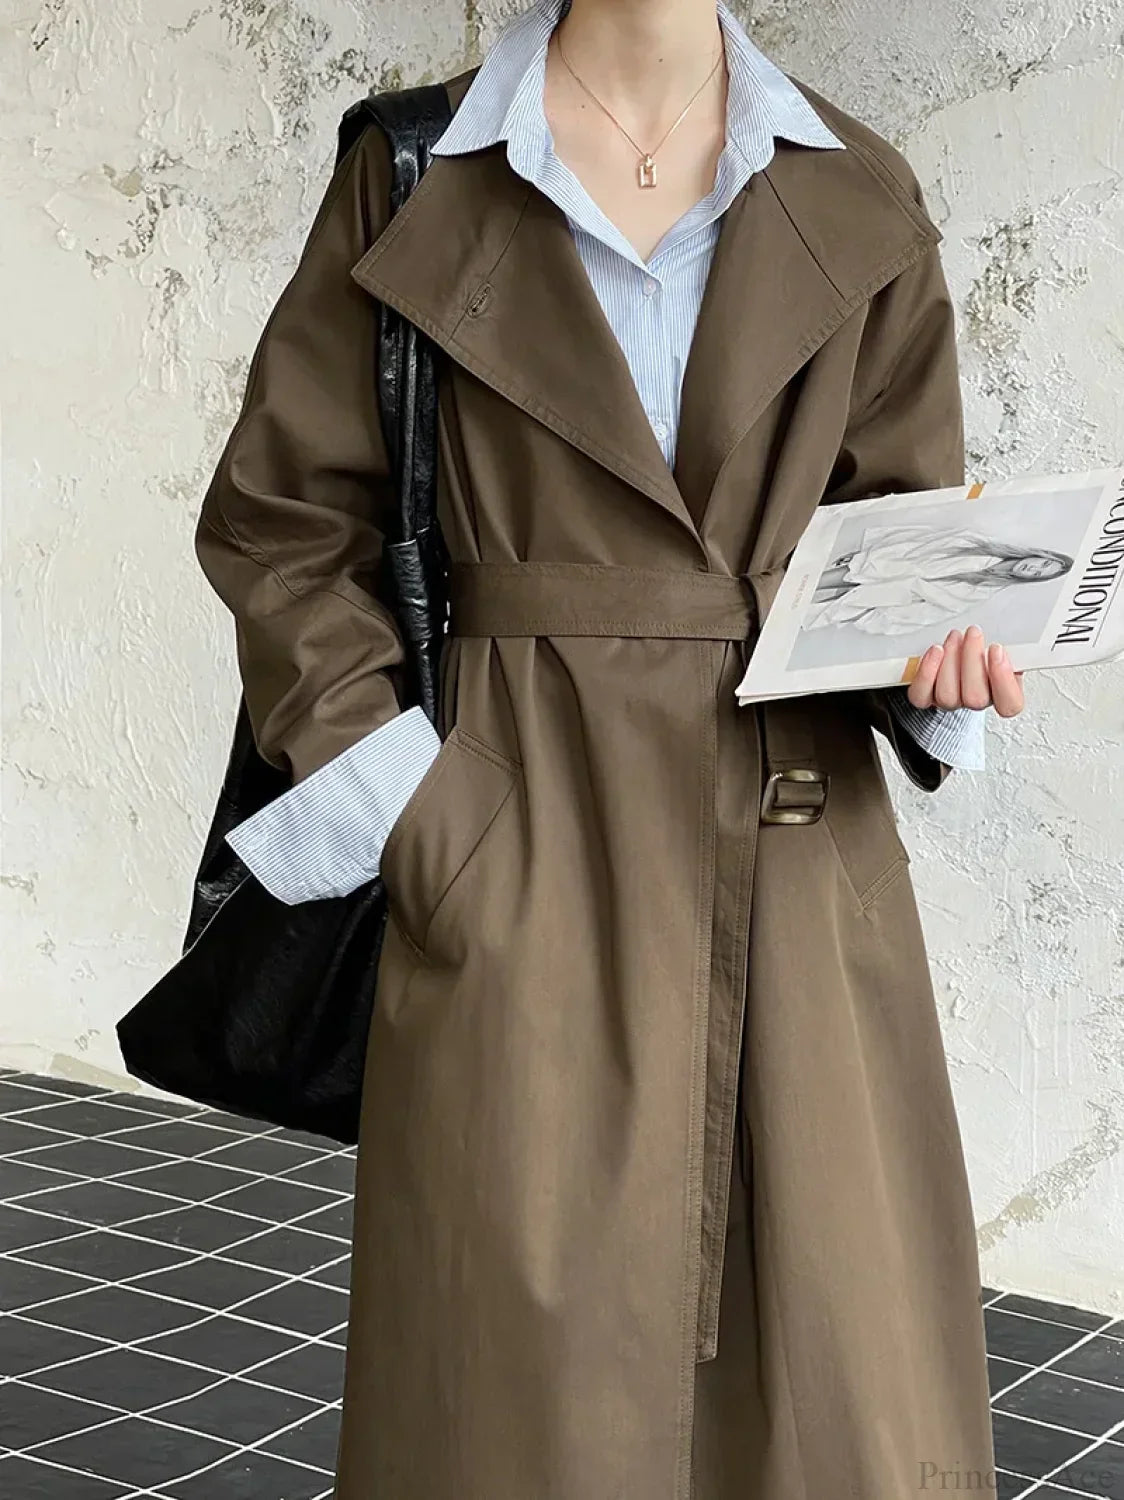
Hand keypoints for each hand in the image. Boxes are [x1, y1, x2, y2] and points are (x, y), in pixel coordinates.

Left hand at [907, 625, 1024, 716]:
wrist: (957, 656)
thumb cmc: (984, 650)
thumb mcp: (1007, 646)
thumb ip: (1014, 646)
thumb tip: (1019, 631)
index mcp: (1002, 694)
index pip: (1009, 704)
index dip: (1003, 679)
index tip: (997, 649)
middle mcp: (976, 701)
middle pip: (975, 698)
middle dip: (972, 659)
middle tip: (973, 632)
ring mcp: (950, 702)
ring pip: (948, 696)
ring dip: (951, 660)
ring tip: (954, 636)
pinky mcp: (926, 697)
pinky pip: (922, 695)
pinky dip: (927, 672)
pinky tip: (935, 651)